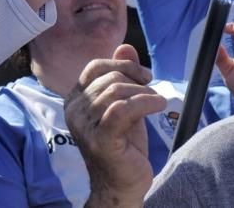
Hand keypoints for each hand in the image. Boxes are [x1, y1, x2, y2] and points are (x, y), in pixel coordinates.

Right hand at [65, 44, 165, 207]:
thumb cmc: (123, 147)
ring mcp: (85, 125)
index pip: (94, 67)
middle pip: (107, 78)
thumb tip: (125, 48)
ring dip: (143, 93)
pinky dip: (145, 103)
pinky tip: (158, 104)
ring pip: (116, 92)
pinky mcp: (101, 139)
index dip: (121, 65)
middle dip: (136, 80)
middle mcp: (74, 110)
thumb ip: (122, 79)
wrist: (120, 186)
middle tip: (153, 91)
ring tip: (157, 101)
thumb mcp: (124, 107)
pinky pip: (122, 110)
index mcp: (75, 100)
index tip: (144, 75)